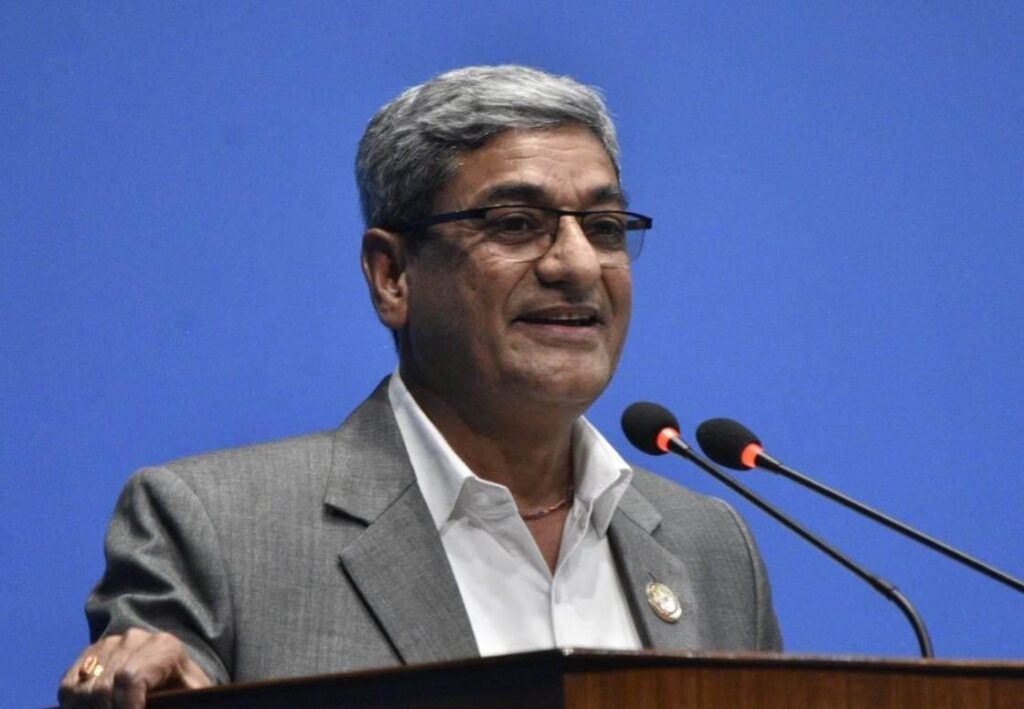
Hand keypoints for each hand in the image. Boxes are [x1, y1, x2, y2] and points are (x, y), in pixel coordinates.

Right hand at [58, 629, 211, 708]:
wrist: (175, 678)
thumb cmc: (183, 692)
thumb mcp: (190, 694)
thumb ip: (181, 699)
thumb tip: (164, 700)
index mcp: (165, 648)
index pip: (130, 679)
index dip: (126, 707)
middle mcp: (135, 639)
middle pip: (104, 687)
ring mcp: (110, 644)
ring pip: (83, 687)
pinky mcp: (89, 655)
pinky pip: (69, 686)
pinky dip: (75, 706)